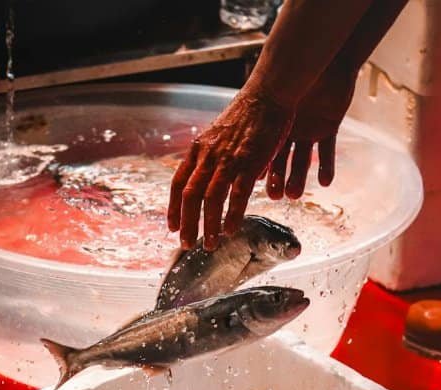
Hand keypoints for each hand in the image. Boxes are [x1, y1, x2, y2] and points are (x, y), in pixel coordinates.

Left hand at [167, 86, 295, 249]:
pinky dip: (232, 216)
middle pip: (190, 196)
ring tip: (209, 245)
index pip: (178, 183)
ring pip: (210, 199)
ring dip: (208, 226)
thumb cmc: (248, 115)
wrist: (267, 94)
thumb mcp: (220, 134)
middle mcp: (208, 155)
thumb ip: (214, 157)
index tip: (172, 226)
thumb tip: (214, 177)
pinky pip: (236, 195)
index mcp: (198, 148)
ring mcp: (227, 159)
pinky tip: (230, 230)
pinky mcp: (248, 163)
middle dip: (186, 224)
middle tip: (186, 244)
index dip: (173, 208)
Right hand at [268, 62, 356, 199]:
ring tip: (294, 194)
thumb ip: (257, 120)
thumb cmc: (293, 73)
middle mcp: (289, 129)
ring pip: (302, 159)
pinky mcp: (329, 127)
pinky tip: (325, 182)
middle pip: (281, 160)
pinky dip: (327, 167)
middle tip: (275, 197)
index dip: (260, 170)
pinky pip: (328, 151)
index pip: (263, 152)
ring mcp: (308, 129)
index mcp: (272, 123)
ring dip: (299, 178)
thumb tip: (230, 140)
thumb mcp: (271, 98)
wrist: (325, 58)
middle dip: (279, 179)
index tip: (255, 186)